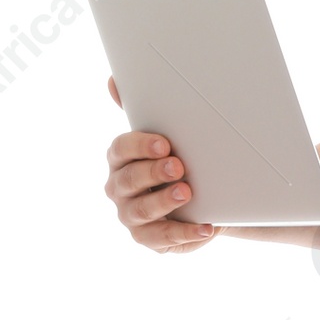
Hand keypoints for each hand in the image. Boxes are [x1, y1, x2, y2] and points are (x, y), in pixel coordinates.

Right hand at [103, 76, 215, 253]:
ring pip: (140, 211)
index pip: (120, 149)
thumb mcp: (163, 135)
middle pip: (128, 180)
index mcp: (120, 158)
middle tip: (179, 166)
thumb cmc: (176, 159)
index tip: (164, 143)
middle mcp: (118, 187)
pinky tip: (206, 227)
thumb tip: (113, 80)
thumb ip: (141, 109)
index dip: (140, 146)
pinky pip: (162, 239)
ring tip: (188, 193)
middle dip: (152, 173)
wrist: (202, 196)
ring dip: (164, 202)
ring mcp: (130, 215)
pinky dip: (185, 233)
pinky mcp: (148, 239)